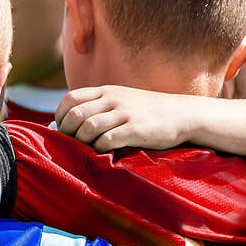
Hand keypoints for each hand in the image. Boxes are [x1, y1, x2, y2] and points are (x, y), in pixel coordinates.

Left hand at [55, 86, 206, 152]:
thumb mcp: (122, 100)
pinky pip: (108, 140)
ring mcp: (125, 113)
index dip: (61, 117)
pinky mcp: (136, 129)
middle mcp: (113, 99)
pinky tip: (104, 153)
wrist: (184, 114)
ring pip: (89, 127)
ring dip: (82, 142)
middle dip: (68, 133)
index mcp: (107, 91)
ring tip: (86, 151)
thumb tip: (72, 123)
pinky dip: (100, 149)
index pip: (71, 99)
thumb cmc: (149, 112)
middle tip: (70, 146)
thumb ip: (100, 107)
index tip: (63, 131)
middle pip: (76, 115)